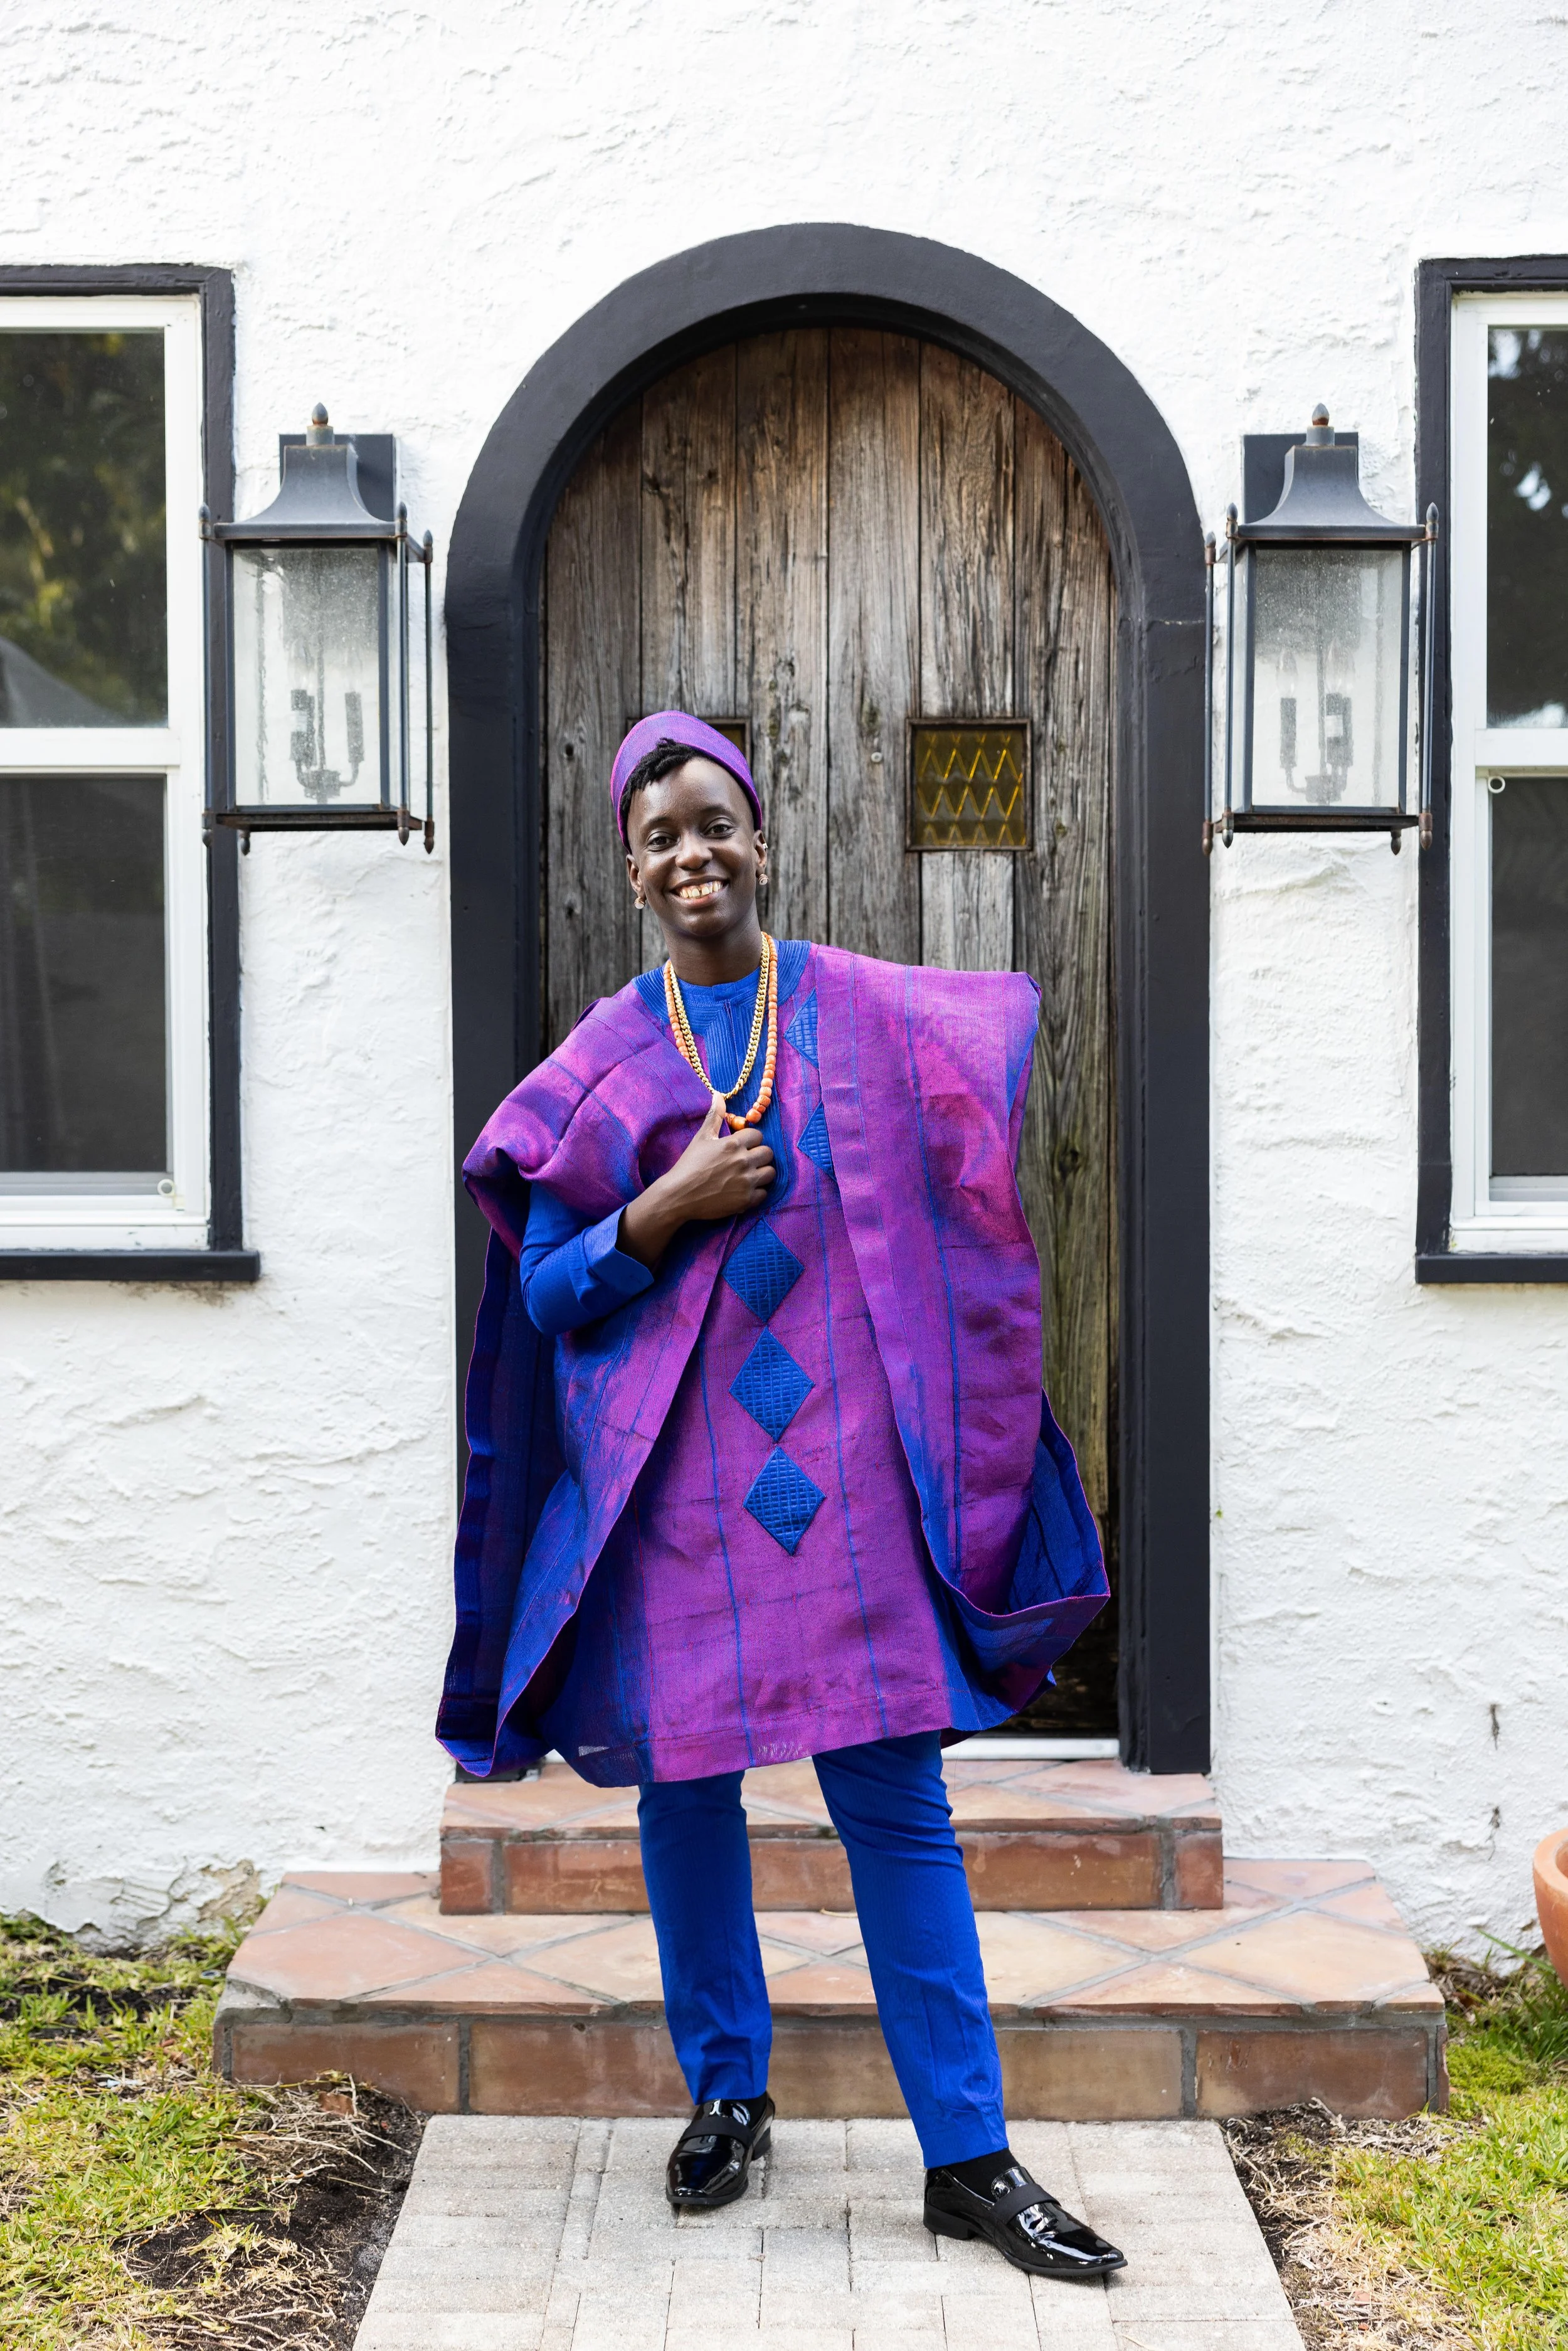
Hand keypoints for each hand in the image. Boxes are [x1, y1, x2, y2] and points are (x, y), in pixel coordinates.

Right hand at [618, 1098, 774, 1268]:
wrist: (679, 1195)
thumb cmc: (689, 1165)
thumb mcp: (701, 1138)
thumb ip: (714, 1116)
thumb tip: (718, 1095)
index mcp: (733, 1144)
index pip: (758, 1135)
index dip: (750, 1140)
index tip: (741, 1147)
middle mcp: (743, 1161)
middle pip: (768, 1153)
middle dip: (759, 1155)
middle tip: (746, 1161)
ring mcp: (746, 1182)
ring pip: (770, 1173)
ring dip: (761, 1173)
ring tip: (748, 1175)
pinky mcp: (746, 1200)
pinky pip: (764, 1193)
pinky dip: (756, 1192)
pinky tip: (744, 1190)